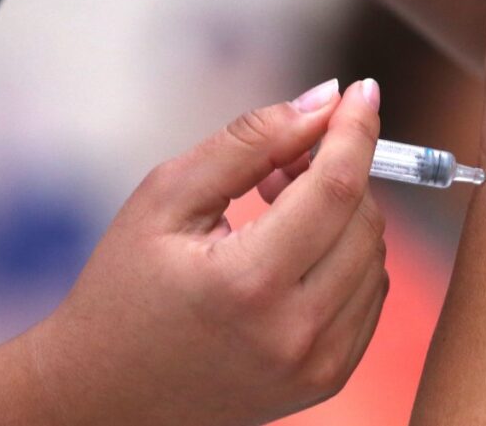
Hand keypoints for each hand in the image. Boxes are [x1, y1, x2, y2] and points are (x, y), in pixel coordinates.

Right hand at [25, 79, 387, 425]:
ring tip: (279, 207)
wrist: (111, 394)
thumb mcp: (166, 198)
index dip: (355, 130)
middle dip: (338, 171)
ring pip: (375, 254)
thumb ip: (249, 141)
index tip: (362, 91)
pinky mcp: (331, 376)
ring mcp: (320, 362)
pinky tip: (298, 249)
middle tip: (284, 162)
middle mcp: (296, 331)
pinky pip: (371, 292)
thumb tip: (325, 99)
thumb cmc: (127, 288)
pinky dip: (348, 254)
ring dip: (344, 213)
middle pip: (364, 220)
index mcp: (248, 283)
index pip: (335, 188)